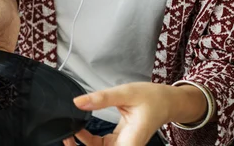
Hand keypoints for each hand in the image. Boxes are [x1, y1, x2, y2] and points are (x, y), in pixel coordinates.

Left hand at [63, 83, 178, 145]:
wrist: (167, 101)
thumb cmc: (152, 98)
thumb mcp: (125, 93)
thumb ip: (102, 99)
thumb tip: (78, 103)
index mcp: (131, 141)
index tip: (72, 141)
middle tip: (67, 136)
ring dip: (82, 144)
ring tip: (69, 131)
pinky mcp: (119, 142)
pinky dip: (87, 140)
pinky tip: (79, 128)